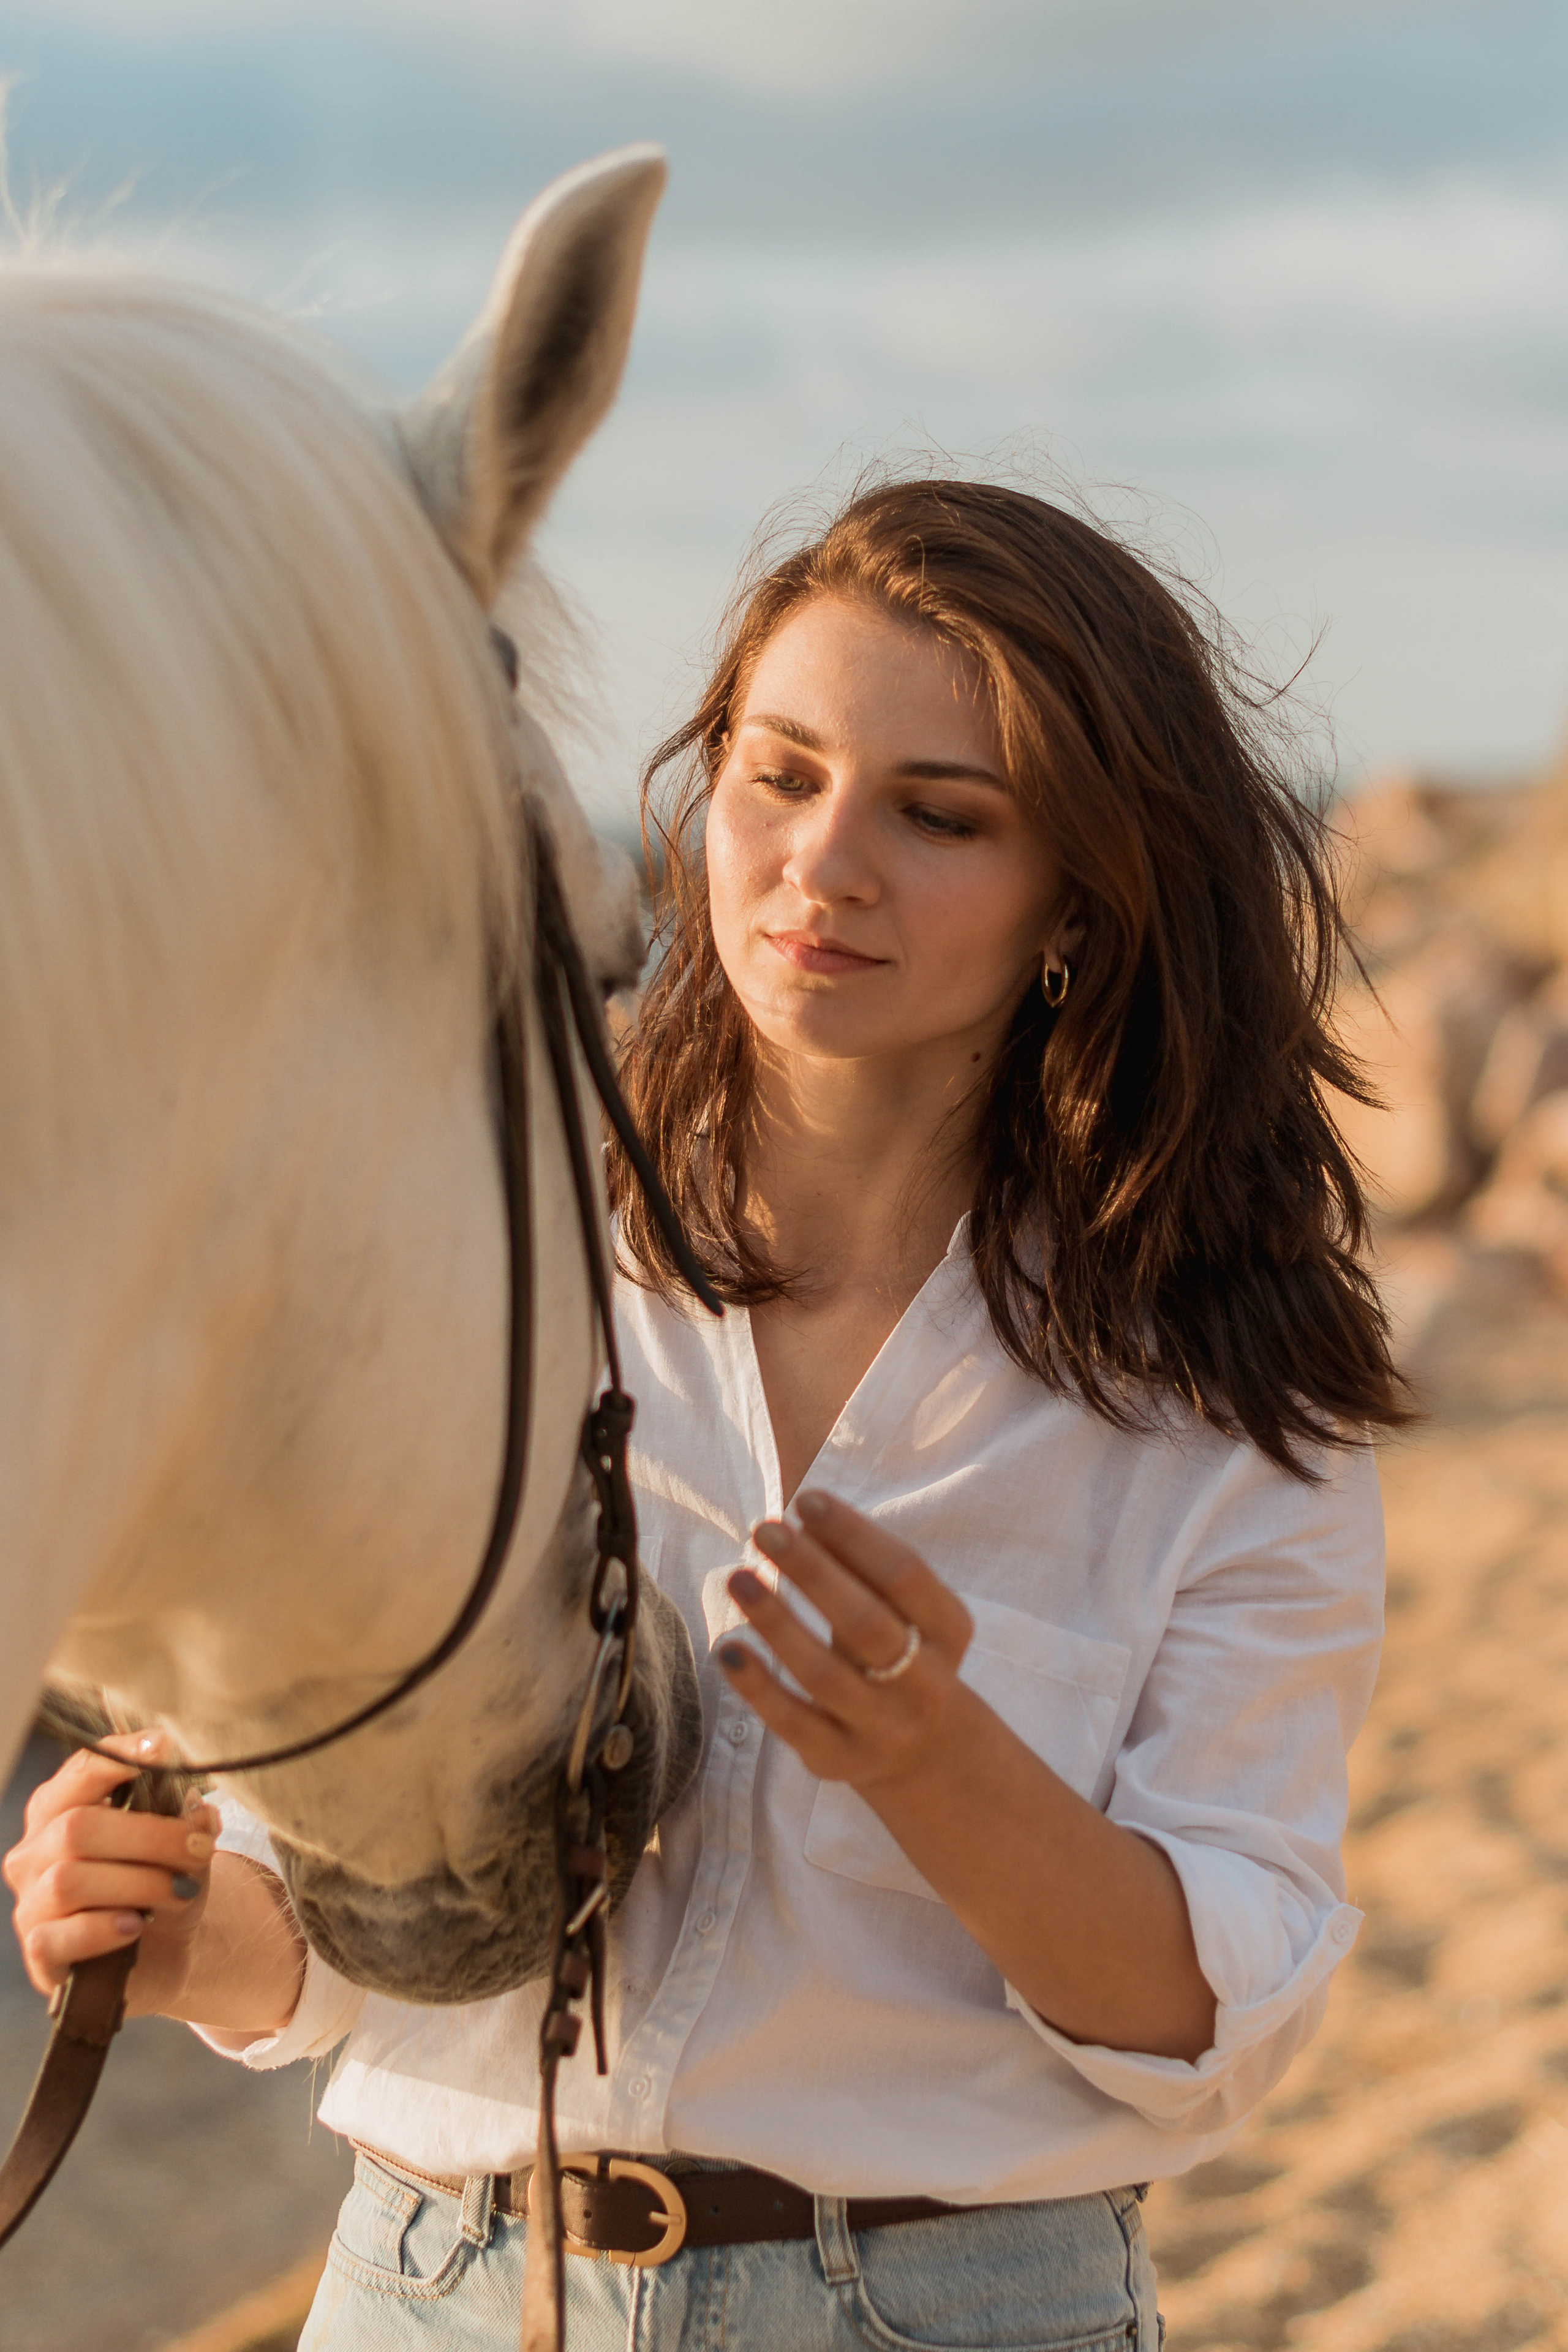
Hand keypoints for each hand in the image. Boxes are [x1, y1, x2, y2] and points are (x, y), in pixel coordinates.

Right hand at [3, 1735, 218, 2015]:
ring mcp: (32, 1901)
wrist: (163, 1951)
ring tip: (181, 1890)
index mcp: (62, 1807)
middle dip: (149, 1835)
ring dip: (138, 1883)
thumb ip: (183, 1819)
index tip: (163, 1747)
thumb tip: (197, 1815)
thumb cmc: (160, 1881)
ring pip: (69, 1880)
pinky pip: (60, 1936)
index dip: (117, 1757)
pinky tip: (136, 1926)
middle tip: (199, 1847)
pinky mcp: (39, 1951)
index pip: (80, 1770)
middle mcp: (36, 1850)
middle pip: (77, 1828)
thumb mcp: (178, 1842)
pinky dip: (105, 1928)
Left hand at [718, 1489, 973, 1797]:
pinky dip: (757, 1686)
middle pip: (865, 1622)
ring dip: (777, 1622)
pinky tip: (728, 1648)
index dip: (855, 1534)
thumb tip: (802, 1516)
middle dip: (812, 1571)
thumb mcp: (901, 1610)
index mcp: (949, 1631)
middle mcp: (925, 1683)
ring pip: (824, 1674)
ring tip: (739, 1577)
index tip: (806, 1501)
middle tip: (766, 1529)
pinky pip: (792, 1722)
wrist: (925, 1751)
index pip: (904, 1574)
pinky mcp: (839, 1759)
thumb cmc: (901, 1652)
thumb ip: (860, 1566)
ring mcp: (883, 1727)